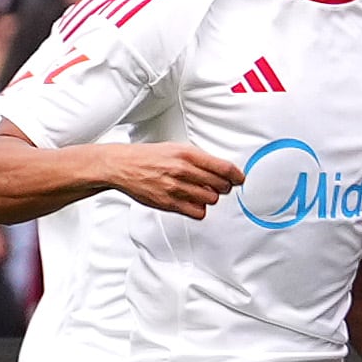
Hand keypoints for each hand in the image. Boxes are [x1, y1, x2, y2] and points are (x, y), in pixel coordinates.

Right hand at [101, 141, 246, 216]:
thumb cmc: (148, 157)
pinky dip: (199, 209)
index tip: (239, 179)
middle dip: (223, 187)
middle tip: (219, 186)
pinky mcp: (169, 203)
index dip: (236, 176)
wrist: (122, 166)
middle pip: (221, 186)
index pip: (224, 168)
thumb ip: (198, 159)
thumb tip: (221, 169)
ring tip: (200, 192)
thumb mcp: (176, 148)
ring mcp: (176, 188)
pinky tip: (192, 202)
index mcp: (187, 154)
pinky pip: (197, 212)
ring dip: (210, 198)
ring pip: (211, 200)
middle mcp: (182, 170)